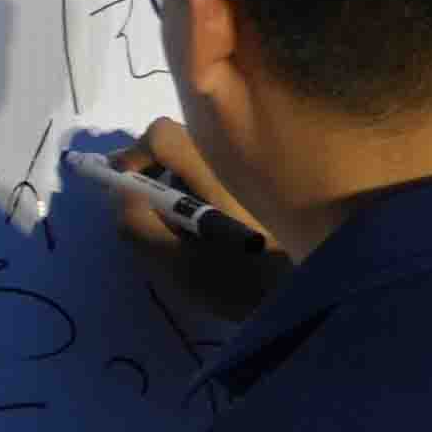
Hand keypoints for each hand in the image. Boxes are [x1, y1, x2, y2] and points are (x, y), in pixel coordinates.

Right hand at [88, 117, 287, 336]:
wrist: (311, 295)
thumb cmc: (240, 280)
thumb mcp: (174, 263)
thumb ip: (136, 224)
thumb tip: (121, 194)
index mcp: (213, 168)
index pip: (160, 136)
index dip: (132, 158)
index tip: (121, 192)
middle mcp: (233, 160)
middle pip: (178, 148)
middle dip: (152, 176)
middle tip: (144, 215)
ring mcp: (250, 176)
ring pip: (197, 167)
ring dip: (177, 191)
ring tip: (180, 235)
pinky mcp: (260, 194)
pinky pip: (216, 183)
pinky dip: (200, 201)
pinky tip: (209, 237)